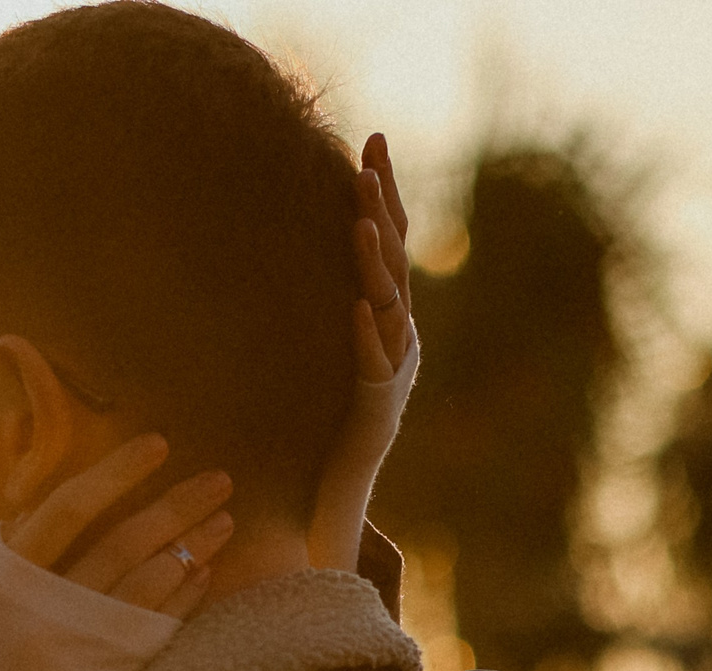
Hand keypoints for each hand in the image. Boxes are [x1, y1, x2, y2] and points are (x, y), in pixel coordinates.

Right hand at [6, 432, 228, 620]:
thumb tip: (40, 502)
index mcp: (3, 577)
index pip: (70, 507)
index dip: (117, 472)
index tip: (158, 444)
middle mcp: (46, 608)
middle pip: (124, 541)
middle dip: (176, 505)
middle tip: (219, 478)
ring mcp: (80, 646)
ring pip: (149, 583)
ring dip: (192, 547)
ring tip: (226, 519)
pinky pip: (158, 629)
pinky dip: (183, 598)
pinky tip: (205, 573)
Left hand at [306, 132, 417, 572]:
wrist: (341, 488)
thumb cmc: (331, 416)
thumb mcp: (332, 344)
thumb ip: (332, 298)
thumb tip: (310, 247)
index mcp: (392, 316)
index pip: (391, 240)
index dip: (385, 191)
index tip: (372, 140)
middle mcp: (400, 336)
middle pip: (396, 258)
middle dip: (383, 206)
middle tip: (370, 157)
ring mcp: (393, 369)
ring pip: (389, 305)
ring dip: (375, 262)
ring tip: (359, 222)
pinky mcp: (376, 405)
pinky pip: (373, 364)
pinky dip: (366, 334)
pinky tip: (357, 308)